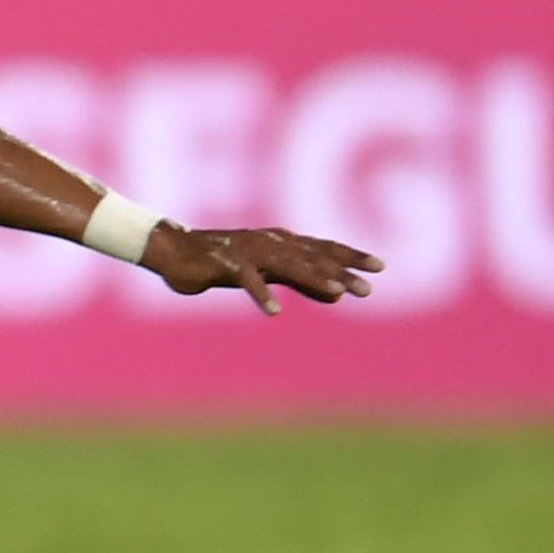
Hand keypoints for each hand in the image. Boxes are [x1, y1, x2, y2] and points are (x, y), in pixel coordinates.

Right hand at [144, 224, 382, 315]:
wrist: (173, 251)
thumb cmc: (220, 262)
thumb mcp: (267, 272)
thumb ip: (301, 281)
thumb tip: (339, 295)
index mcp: (280, 242)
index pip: (322, 248)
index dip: (350, 256)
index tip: (380, 266)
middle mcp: (269, 242)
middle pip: (312, 256)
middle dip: (341, 272)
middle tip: (368, 289)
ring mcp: (248, 251)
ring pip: (287, 264)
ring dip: (313, 278)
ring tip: (338, 293)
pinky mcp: (224, 264)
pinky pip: (247, 279)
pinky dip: (261, 293)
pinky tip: (274, 310)